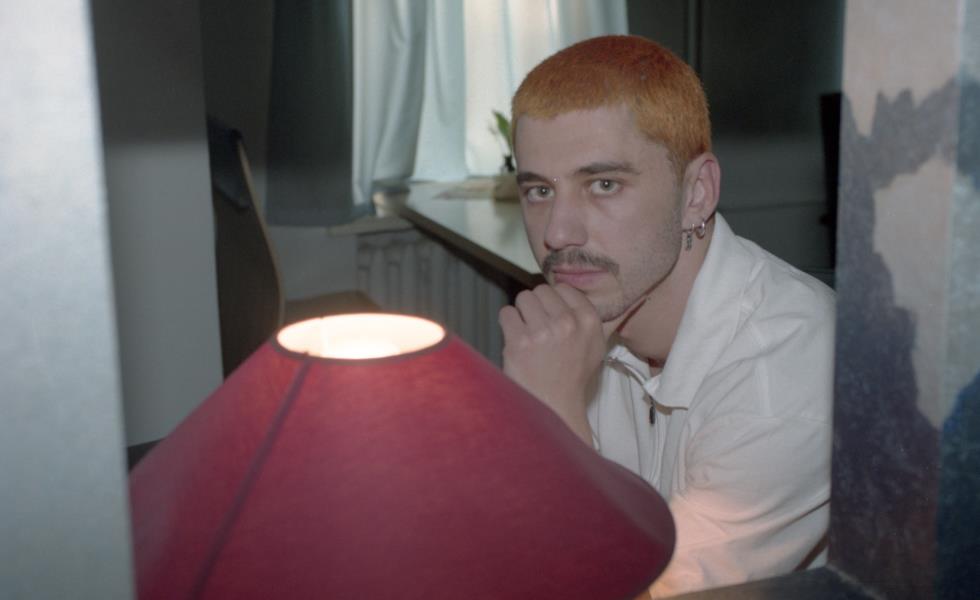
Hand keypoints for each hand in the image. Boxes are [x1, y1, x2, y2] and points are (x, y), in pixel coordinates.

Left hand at [498, 283, 623, 442]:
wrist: (554, 406)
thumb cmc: (573, 377)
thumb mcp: (595, 346)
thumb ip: (586, 319)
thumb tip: (566, 293)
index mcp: (588, 321)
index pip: (564, 288)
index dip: (554, 300)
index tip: (551, 315)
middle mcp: (567, 323)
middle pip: (541, 291)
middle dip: (536, 305)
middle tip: (537, 325)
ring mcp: (542, 332)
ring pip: (523, 298)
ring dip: (521, 313)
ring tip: (526, 331)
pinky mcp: (518, 342)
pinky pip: (506, 313)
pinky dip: (508, 323)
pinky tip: (515, 338)